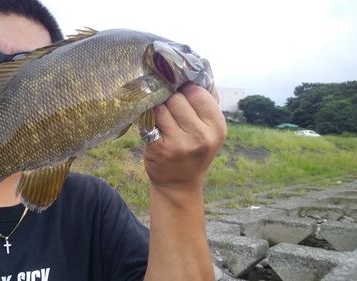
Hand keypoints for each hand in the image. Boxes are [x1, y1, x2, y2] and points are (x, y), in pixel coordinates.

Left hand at [142, 83, 226, 205]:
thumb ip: (208, 102)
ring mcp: (179, 143)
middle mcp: (201, 136)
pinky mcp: (159, 149)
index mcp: (217, 127)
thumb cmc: (194, 151)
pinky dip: (148, 120)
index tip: (182, 95)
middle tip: (170, 109)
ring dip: (158, 109)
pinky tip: (153, 126)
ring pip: (162, 108)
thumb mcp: (210, 130)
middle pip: (177, 98)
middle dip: (171, 100)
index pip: (198, 92)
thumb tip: (200, 72)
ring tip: (162, 119)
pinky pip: (149, 121)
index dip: (187, 90)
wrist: (179, 184)